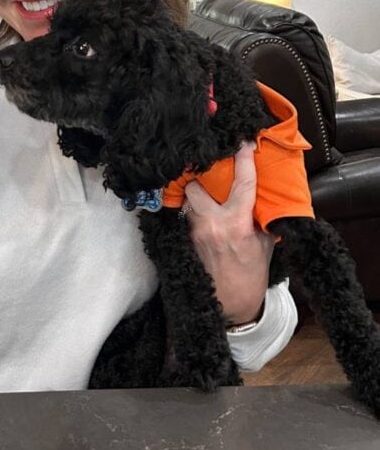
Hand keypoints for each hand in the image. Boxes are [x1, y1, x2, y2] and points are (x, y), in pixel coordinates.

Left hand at [182, 142, 272, 325]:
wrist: (230, 307)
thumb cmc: (251, 276)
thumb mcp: (265, 245)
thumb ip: (261, 219)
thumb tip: (265, 197)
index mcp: (236, 223)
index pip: (242, 182)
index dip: (243, 159)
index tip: (243, 142)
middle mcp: (211, 224)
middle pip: (196, 186)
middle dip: (202, 177)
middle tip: (210, 172)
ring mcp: (194, 233)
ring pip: (187, 201)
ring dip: (195, 196)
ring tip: (205, 193)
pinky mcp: (184, 242)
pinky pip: (184, 218)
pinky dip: (192, 213)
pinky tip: (199, 213)